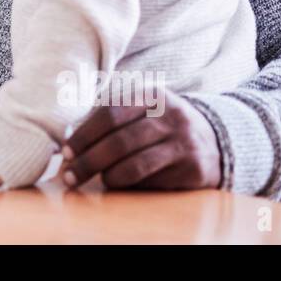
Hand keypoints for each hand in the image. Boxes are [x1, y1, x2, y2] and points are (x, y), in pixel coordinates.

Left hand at [60, 90, 221, 190]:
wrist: (214, 140)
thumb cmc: (162, 124)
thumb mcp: (144, 108)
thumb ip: (111, 118)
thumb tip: (69, 143)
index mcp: (152, 95)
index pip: (110, 113)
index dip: (84, 135)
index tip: (66, 152)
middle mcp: (170, 116)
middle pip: (120, 141)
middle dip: (89, 161)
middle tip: (70, 176)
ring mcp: (183, 143)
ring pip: (135, 164)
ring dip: (107, 177)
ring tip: (94, 180)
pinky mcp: (192, 169)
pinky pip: (152, 181)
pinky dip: (130, 185)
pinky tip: (118, 185)